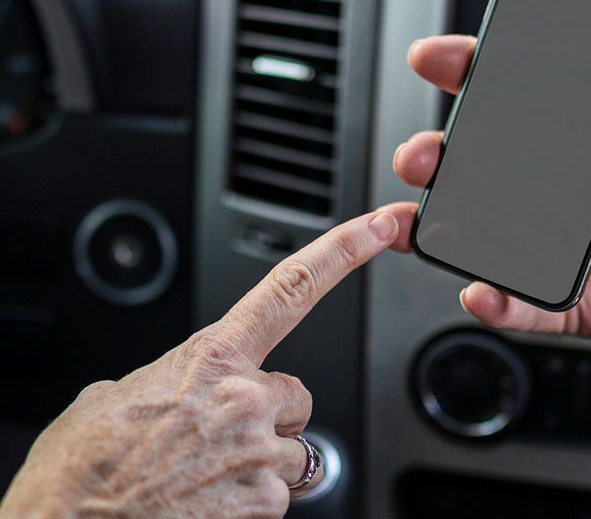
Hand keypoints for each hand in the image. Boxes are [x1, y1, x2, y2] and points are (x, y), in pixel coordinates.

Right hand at [0, 211, 398, 518]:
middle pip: (296, 396)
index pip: (292, 288)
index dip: (344, 250)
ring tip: (202, 476)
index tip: (383, 225)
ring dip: (258, 461)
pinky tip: (206, 503)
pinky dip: (249, 500)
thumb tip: (180, 390)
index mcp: (211, 358)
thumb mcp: (113, 399)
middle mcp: (246, 399)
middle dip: (267, 416)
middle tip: (213, 439)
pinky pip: (279, 494)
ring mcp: (260, 452)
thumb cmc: (82, 472)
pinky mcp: (265, 502)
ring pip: (291, 450)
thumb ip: (169, 380)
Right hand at [390, 35, 590, 379]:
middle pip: (502, 171)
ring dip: (454, 228)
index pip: (544, 102)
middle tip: (425, 154)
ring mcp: (584, 250)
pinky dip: (502, 302)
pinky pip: (534, 305)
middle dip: (451, 156)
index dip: (488, 76)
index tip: (443, 60)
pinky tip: (482, 294)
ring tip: (421, 224)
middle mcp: (587, 195)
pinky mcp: (590, 305)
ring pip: (500, 238)